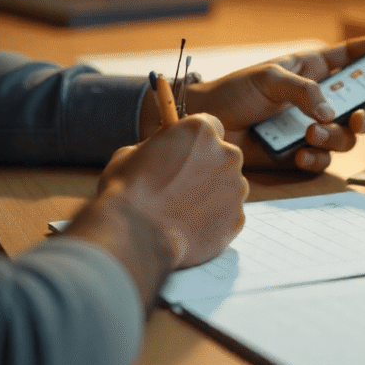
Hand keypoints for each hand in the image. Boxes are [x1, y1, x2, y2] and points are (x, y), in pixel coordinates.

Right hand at [65, 114, 248, 307]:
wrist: (136, 238)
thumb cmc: (127, 192)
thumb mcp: (131, 153)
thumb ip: (159, 147)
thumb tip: (164, 150)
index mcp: (201, 131)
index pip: (210, 126)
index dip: (196, 141)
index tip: (186, 152)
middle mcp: (226, 155)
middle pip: (223, 156)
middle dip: (207, 167)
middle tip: (181, 186)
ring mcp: (236, 188)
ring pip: (228, 187)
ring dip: (211, 194)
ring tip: (182, 211)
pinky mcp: (237, 218)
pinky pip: (228, 214)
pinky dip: (214, 219)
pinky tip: (189, 227)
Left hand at [182, 35, 364, 171]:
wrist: (207, 125)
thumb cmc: (234, 91)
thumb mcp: (270, 78)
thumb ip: (304, 90)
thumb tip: (331, 113)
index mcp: (317, 70)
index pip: (360, 60)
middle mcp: (320, 98)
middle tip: (361, 117)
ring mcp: (312, 126)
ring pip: (348, 136)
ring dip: (335, 137)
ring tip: (310, 134)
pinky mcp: (300, 152)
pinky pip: (324, 160)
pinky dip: (316, 158)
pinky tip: (300, 153)